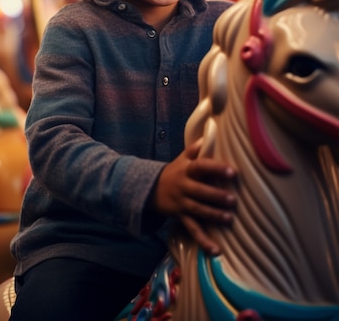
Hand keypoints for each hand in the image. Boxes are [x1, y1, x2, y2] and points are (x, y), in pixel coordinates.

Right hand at [150, 139, 236, 253]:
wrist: (149, 189)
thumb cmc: (174, 171)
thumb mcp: (182, 157)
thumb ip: (196, 148)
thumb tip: (211, 132)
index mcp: (187, 169)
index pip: (201, 166)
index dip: (216, 168)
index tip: (232, 171)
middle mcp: (184, 186)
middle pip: (201, 191)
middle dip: (216, 196)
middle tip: (233, 200)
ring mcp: (181, 203)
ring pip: (198, 210)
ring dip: (213, 215)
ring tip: (229, 219)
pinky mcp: (180, 217)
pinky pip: (193, 230)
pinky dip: (204, 241)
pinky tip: (216, 251)